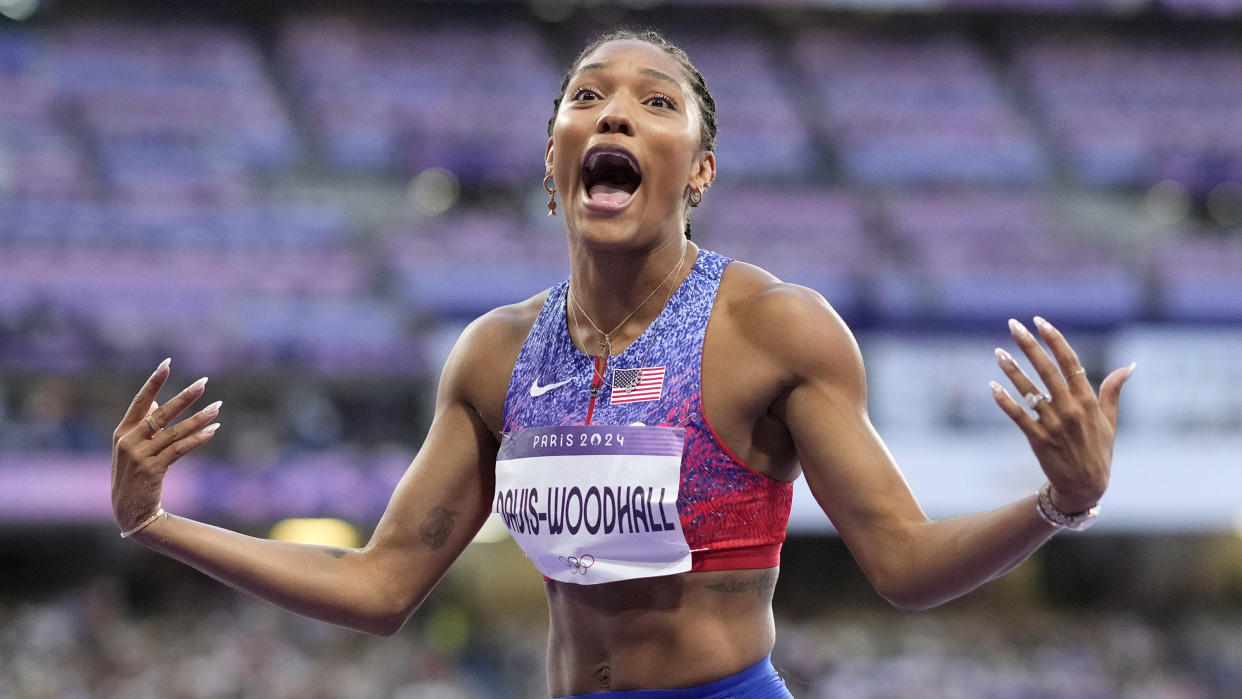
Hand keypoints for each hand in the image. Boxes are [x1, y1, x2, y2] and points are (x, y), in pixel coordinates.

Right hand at [111, 359, 221, 531]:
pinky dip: (197, 439)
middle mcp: (128, 441)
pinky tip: (212, 430)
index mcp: (122, 432)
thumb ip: (142, 427)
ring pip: (174, 432)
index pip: (139, 401)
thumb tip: (155, 403)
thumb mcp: (132, 449)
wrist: (130, 512)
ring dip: (198, 418)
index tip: (168, 363)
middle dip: (184, 397)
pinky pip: (179, 450)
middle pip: (160, 413)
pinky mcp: (152, 469)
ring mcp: (138, 456)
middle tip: (204, 382)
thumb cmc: (134, 476)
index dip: (154, 382)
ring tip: (217, 406)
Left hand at [990, 317, 1134, 514]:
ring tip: (998, 352)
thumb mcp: (1110, 421)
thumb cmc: (1098, 451)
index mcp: (1088, 401)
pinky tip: (992, 386)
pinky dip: (1005, 401)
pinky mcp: (1038, 439)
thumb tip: (1128, 366)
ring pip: (1030, 390)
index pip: (1071, 362)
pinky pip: (1019, 416)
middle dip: (1029, 345)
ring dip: (1012, 370)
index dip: (1054, 339)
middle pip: (1047, 369)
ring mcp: (1053, 424)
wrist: (1085, 487)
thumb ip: (1112, 391)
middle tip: (1013, 325)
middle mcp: (1071, 409)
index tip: (1040, 321)